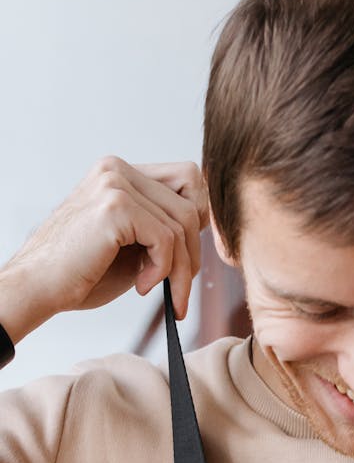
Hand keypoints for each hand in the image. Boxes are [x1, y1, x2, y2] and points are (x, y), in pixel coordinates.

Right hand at [0, 156, 207, 340]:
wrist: (38, 287)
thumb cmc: (81, 272)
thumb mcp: (132, 243)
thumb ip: (162, 228)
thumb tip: (205, 227)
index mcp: (120, 173)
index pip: (188, 179)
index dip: (198, 219)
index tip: (187, 257)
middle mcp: (118, 170)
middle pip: (191, 202)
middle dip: (193, 252)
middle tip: (179, 288)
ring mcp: (116, 183)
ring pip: (183, 225)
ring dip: (180, 270)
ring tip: (160, 293)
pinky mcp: (116, 206)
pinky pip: (166, 239)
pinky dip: (163, 270)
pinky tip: (142, 285)